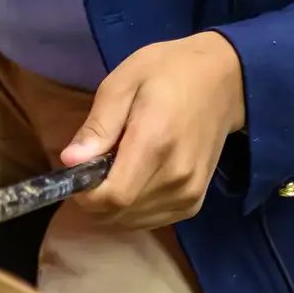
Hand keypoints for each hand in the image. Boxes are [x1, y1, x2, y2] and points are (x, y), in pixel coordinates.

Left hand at [61, 34, 245, 229]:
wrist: (224, 79)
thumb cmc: (168, 72)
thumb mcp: (123, 82)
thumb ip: (98, 125)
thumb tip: (69, 161)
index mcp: (155, 143)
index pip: (113, 197)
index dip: (86, 195)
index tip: (77, 174)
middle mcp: (176, 177)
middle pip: (119, 213)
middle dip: (95, 198)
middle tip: (95, 165)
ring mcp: (189, 193)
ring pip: (132, 221)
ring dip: (113, 204)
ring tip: (118, 167)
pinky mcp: (195, 203)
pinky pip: (151, 220)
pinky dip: (133, 208)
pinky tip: (135, 179)